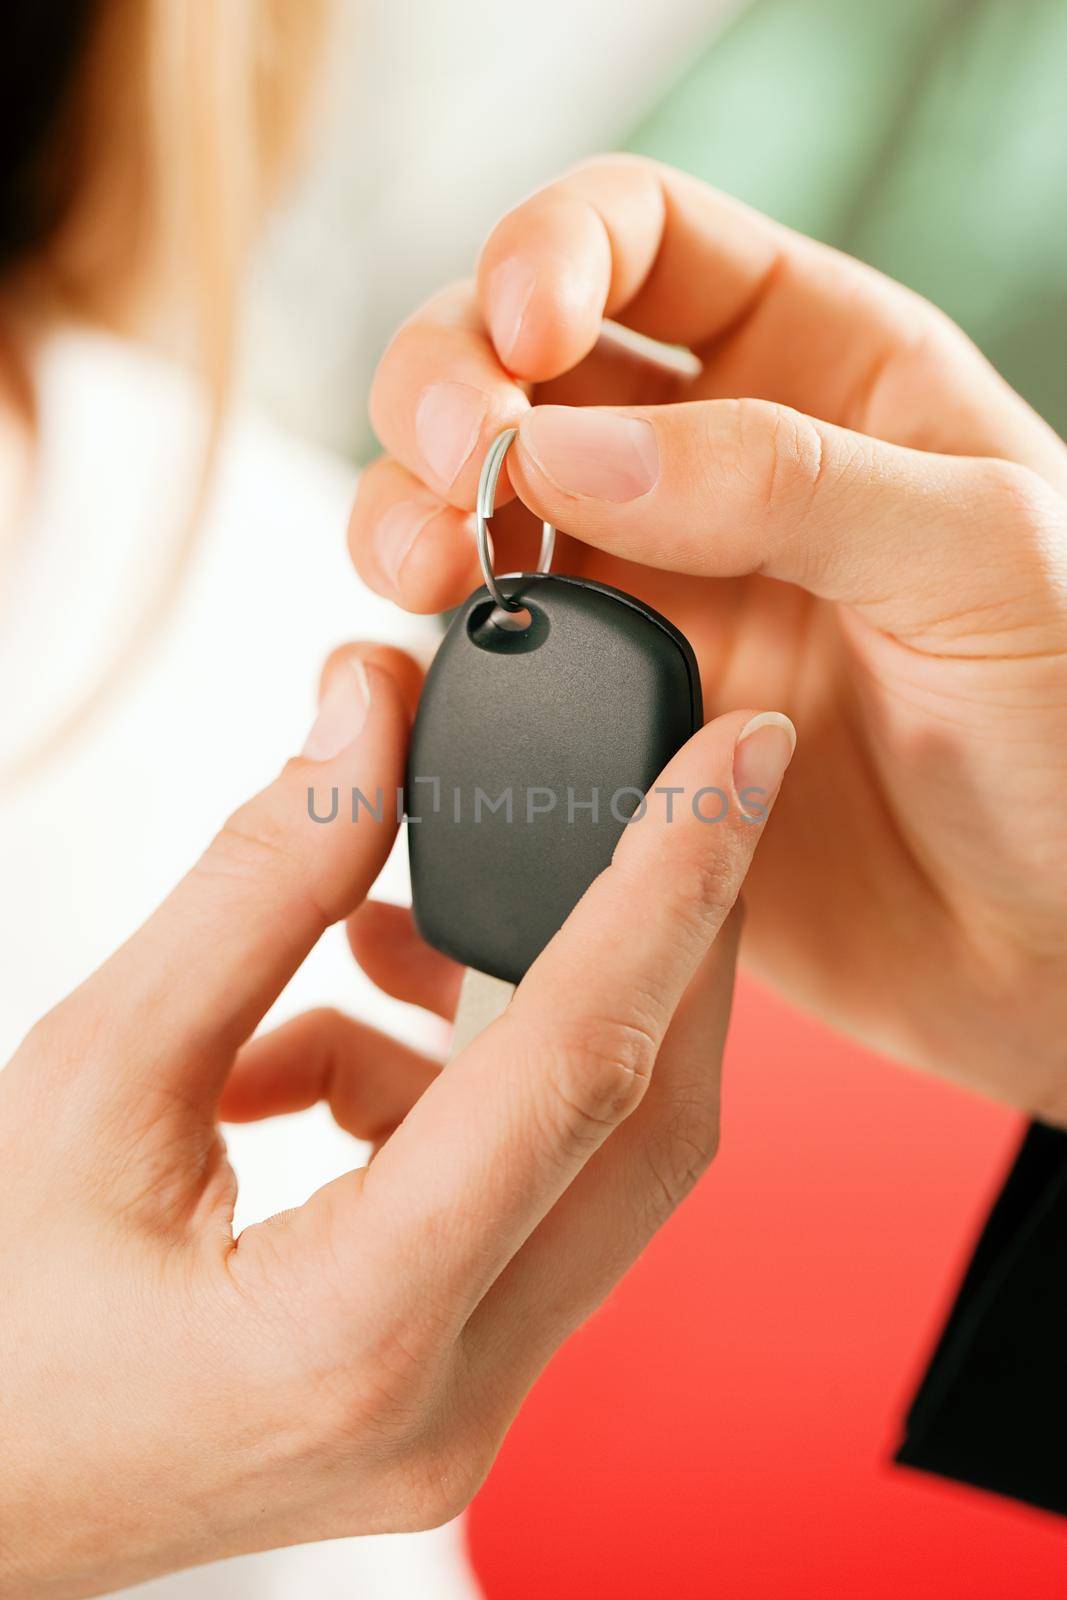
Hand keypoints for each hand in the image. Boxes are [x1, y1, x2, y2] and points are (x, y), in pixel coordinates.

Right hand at [0, 640, 789, 1596]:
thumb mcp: (93, 1072)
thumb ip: (258, 886)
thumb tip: (369, 720)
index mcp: (355, 1330)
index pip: (577, 1071)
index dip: (670, 889)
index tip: (742, 759)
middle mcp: (450, 1399)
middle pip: (644, 1127)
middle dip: (667, 941)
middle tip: (674, 801)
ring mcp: (464, 1414)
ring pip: (594, 1165)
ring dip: (524, 1018)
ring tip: (381, 940)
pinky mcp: (451, 1392)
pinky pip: (519, 1206)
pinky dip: (451, 1095)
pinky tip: (327, 1056)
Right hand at [350, 155, 1066, 1124]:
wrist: (1044, 941)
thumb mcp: (982, 555)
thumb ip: (782, 480)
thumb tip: (561, 453)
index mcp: (820, 368)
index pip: (642, 239)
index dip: (552, 251)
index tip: (521, 337)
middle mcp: (710, 468)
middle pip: (513, 363)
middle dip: (444, 385)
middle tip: (451, 463)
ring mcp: (648, 595)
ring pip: (467, 509)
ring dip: (405, 516)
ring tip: (424, 571)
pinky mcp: (606, 719)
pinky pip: (481, 660)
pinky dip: (424, 652)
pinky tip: (424, 666)